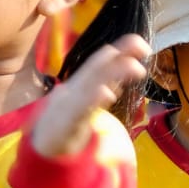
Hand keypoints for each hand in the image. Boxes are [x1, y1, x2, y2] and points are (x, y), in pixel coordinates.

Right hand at [32, 34, 149, 156]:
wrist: (43, 143)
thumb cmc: (67, 119)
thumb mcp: (88, 98)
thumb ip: (107, 84)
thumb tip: (129, 68)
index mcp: (81, 82)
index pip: (101, 61)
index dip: (120, 50)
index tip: (142, 43)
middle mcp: (76, 88)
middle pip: (97, 66)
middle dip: (119, 54)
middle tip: (144, 47)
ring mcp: (71, 102)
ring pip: (93, 83)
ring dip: (114, 73)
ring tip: (137, 68)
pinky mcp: (68, 120)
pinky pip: (82, 108)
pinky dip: (94, 98)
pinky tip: (107, 94)